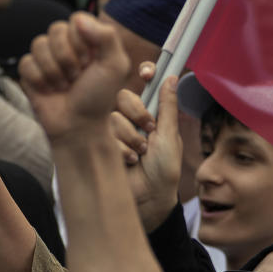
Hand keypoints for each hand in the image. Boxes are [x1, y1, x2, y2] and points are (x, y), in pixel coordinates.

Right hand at [18, 12, 130, 144]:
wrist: (77, 126)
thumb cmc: (98, 98)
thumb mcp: (115, 66)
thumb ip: (106, 36)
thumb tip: (79, 20)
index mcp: (87, 38)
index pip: (76, 19)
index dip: (81, 40)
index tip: (90, 62)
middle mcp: (66, 45)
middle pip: (55, 29)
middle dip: (67, 57)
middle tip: (76, 77)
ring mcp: (46, 58)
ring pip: (38, 44)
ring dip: (53, 71)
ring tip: (63, 86)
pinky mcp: (30, 72)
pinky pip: (25, 63)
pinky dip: (38, 80)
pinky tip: (48, 90)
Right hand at [111, 76, 181, 231]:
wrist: (148, 198)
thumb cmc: (163, 170)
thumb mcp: (170, 137)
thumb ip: (167, 108)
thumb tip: (171, 77)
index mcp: (148, 114)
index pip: (143, 86)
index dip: (145, 74)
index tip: (147, 73)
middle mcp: (129, 120)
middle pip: (122, 97)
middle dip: (136, 113)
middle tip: (149, 131)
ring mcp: (113, 133)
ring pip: (113, 118)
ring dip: (130, 137)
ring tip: (139, 154)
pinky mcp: (100, 145)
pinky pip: (104, 135)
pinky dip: (120, 149)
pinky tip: (128, 161)